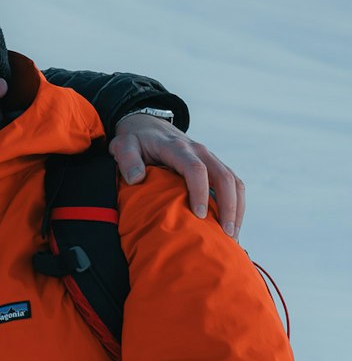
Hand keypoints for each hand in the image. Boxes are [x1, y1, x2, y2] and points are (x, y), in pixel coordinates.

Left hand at [110, 115, 244, 237]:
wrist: (147, 124)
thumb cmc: (135, 139)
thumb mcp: (123, 144)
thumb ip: (127, 159)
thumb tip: (137, 179)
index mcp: (177, 148)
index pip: (196, 169)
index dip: (200, 192)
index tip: (199, 216)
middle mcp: (199, 151)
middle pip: (224, 177)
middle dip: (229, 206)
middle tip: (226, 234)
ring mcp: (209, 158)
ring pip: (234, 181)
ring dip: (236, 208)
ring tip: (232, 236)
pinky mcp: (213, 165)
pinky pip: (233, 184)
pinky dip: (236, 204)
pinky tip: (231, 225)